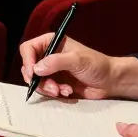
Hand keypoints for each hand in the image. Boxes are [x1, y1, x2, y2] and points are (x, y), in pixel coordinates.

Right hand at [18, 34, 137, 100]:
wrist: (110, 82)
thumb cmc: (97, 65)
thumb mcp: (77, 60)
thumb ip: (56, 62)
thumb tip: (36, 69)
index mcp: (52, 43)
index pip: (28, 48)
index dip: (27, 61)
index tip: (32, 73)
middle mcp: (49, 56)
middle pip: (29, 67)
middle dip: (38, 79)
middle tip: (51, 87)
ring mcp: (52, 71)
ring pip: (36, 81)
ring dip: (47, 88)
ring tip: (62, 91)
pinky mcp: (56, 84)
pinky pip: (46, 90)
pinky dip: (54, 93)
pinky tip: (68, 93)